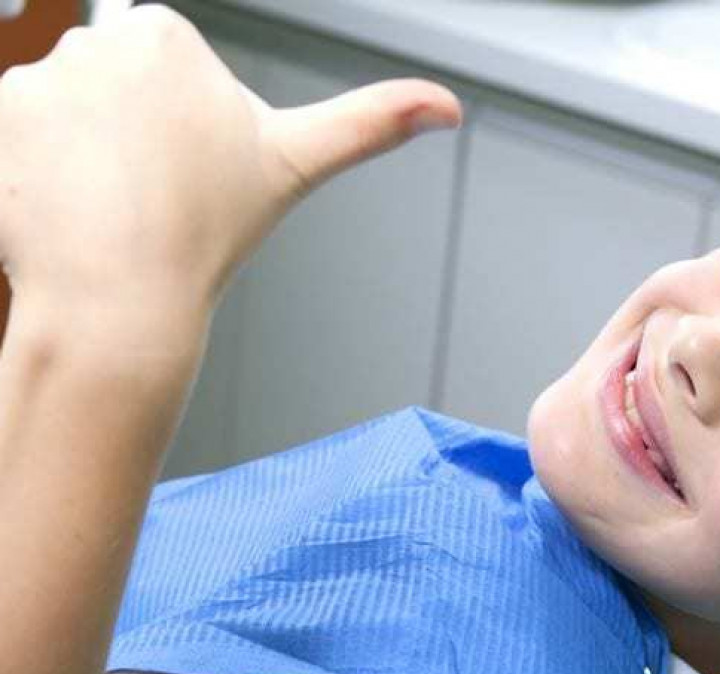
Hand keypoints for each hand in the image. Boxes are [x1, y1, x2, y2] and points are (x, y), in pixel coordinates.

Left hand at [0, 5, 461, 331]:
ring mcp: (35, 80)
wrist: (125, 305)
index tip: (180, 175)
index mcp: (165, 36)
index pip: (157, 69)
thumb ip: (369, 123)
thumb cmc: (206, 238)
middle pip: (107, 88)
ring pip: (60, 117)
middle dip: (123, 139)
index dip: (171, 131)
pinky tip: (62, 216)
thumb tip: (449, 107)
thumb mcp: (294, 167)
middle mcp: (95, 40)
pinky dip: (33, 177)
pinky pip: (15, 141)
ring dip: (76, 160)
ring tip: (104, 213)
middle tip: (143, 199)